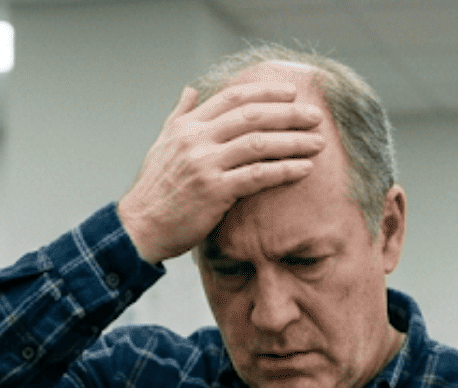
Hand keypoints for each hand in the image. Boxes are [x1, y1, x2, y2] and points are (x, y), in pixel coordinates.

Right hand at [117, 83, 325, 264]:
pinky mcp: (214, 191)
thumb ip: (179, 115)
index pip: (232, 98)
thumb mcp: (162, 144)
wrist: (140, 227)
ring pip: (258, 143)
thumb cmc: (154, 189)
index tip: (291, 93)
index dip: (265, 92)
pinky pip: (257, 176)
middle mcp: (196, 140)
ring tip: (318, 143)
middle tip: (315, 116)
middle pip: (252, 116)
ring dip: (293, 141)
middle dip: (288, 114)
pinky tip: (304, 169)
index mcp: (187, 126)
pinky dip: (284, 170)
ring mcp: (205, 164)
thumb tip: (190, 90)